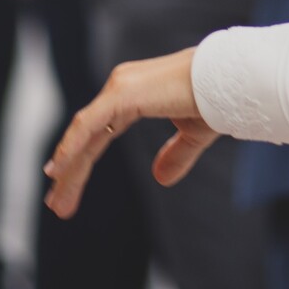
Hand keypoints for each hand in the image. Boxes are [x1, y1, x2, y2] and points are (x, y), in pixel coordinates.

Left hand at [45, 50, 218, 217]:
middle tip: (57, 204)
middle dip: (70, 172)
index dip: (81, 161)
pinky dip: (71, 148)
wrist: (232, 83)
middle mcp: (121, 87)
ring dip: (68, 168)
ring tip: (57, 201)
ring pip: (84, 133)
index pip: (98, 133)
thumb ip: (175, 154)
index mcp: (133, 95)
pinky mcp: (123, 94)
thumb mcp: (193, 135)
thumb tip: (160, 178)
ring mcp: (120, 87)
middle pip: (86, 136)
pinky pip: (89, 125)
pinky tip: (59, 170)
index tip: (66, 189)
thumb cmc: (216, 102)